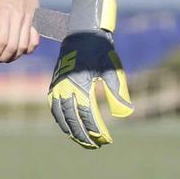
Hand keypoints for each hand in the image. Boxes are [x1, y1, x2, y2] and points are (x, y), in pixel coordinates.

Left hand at [0, 0, 40, 62]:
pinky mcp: (36, 21)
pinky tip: (19, 51)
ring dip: (15, 56)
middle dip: (4, 57)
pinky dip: (28, 50)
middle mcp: (19, 16)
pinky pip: (35, 41)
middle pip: (13, 46)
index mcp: (5, 12)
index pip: (1, 40)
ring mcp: (30, 19)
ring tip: (6, 57)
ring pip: (24, 46)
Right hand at [46, 0, 133, 148]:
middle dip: (84, 135)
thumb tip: (125, 114)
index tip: (107, 140)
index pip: (88, 116)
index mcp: (81, 84)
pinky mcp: (54, 84)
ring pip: (60, 116)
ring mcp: (58, 86)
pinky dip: (60, 119)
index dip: (97, 131)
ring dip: (71, 130)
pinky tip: (67, 127)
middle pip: (73, 120)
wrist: (82, 32)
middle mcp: (66, 87)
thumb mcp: (113, 70)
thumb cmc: (101, 50)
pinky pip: (54, 107)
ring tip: (82, 141)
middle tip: (96, 146)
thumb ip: (118, 94)